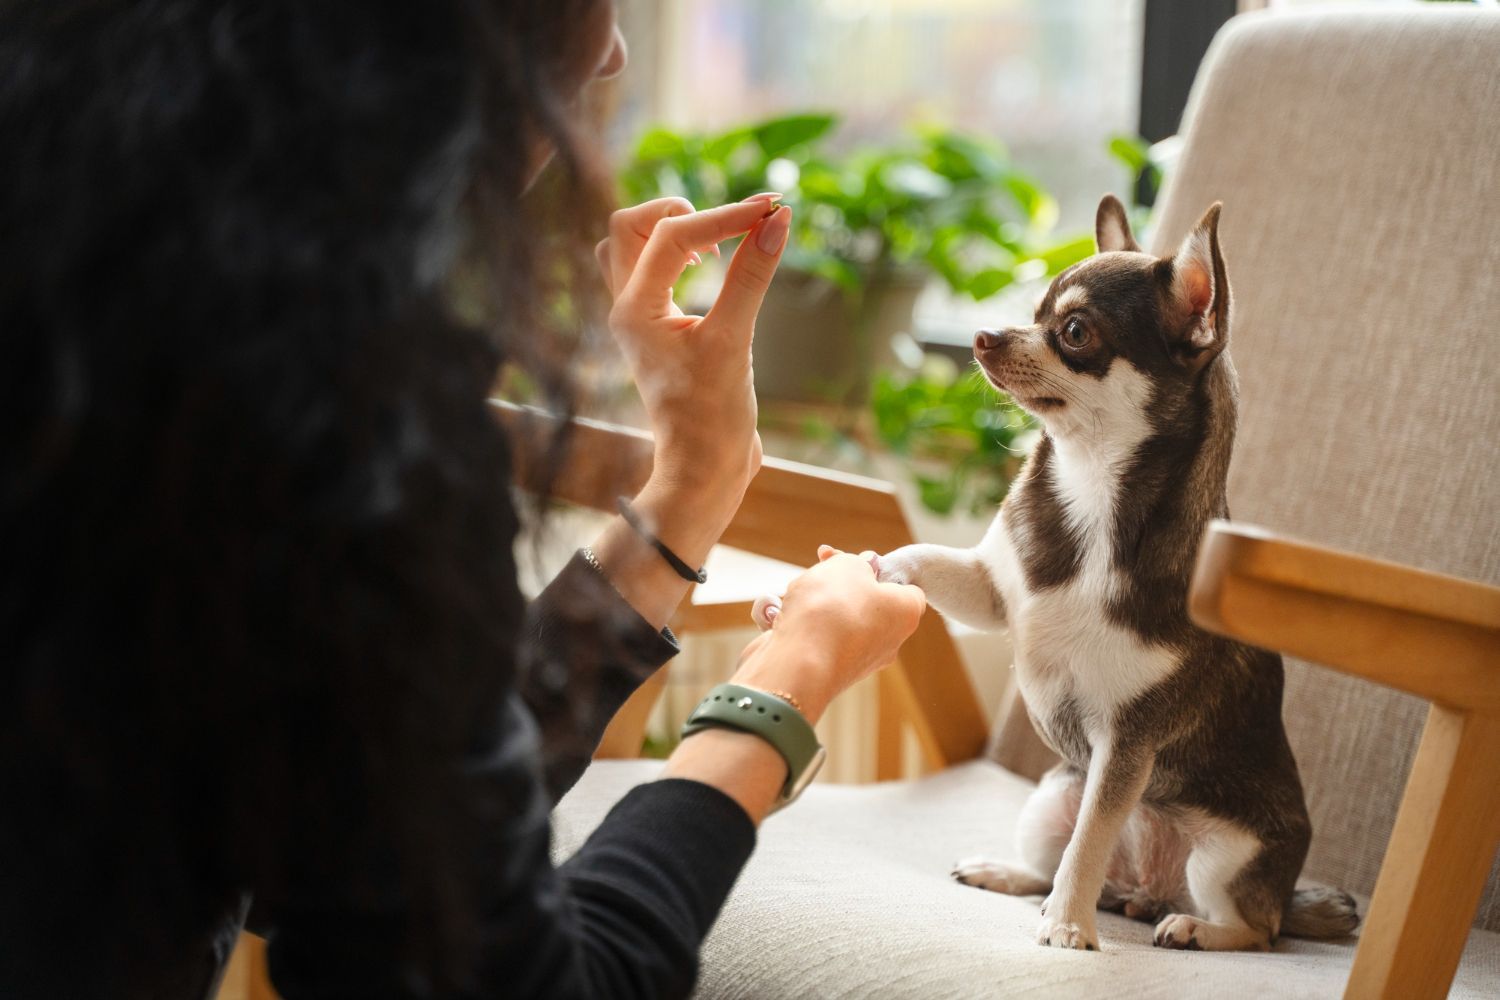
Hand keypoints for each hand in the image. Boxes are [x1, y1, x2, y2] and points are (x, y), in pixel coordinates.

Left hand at [596, 195, 790, 509]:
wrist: (704, 471)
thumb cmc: (713, 417)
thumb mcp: (735, 341)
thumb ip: (752, 276)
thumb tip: (777, 220)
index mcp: (634, 310)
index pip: (672, 234)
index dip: (724, 216)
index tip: (772, 210)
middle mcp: (626, 308)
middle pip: (630, 226)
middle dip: (681, 212)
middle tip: (731, 227)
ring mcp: (639, 318)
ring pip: (632, 246)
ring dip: (672, 230)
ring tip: (716, 246)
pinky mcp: (657, 329)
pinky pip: (651, 271)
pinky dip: (678, 256)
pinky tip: (715, 267)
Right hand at [732, 546, 925, 722]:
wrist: (796, 662)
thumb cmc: (830, 610)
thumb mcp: (848, 566)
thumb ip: (857, 561)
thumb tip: (862, 567)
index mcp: (905, 614)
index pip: (905, 587)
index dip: (880, 569)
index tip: (855, 560)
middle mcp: (887, 641)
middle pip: (865, 601)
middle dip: (839, 582)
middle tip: (822, 567)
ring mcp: (855, 659)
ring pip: (834, 618)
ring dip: (813, 601)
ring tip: (797, 596)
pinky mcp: (825, 670)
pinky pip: (812, 637)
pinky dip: (796, 624)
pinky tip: (780, 618)